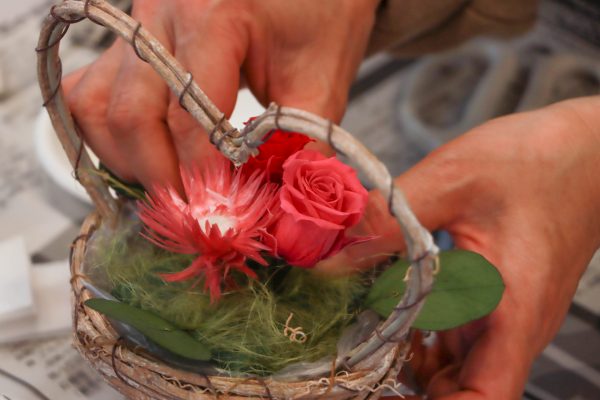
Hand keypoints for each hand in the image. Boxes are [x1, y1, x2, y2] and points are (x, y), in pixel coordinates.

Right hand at [63, 0, 378, 189]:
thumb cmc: (318, 19)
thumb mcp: (321, 80)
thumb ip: (297, 144)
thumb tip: (270, 207)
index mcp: (214, 15)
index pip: (190, 117)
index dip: (200, 176)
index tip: (216, 216)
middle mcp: (161, 14)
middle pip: (130, 115)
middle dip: (160, 178)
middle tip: (190, 214)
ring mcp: (136, 24)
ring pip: (96, 106)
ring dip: (126, 160)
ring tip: (168, 186)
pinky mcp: (128, 38)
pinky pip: (90, 91)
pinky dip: (106, 134)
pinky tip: (141, 155)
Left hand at [319, 96, 599, 398]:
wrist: (582, 153)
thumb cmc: (534, 162)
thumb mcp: (454, 179)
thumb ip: (391, 216)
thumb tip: (332, 256)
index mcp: (510, 311)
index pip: (484, 399)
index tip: (379, 399)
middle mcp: (510, 328)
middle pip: (459, 393)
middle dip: (404, 392)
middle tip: (349, 364)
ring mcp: (504, 320)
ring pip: (453, 371)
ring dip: (407, 366)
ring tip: (358, 334)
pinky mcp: (495, 304)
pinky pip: (455, 342)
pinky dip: (419, 339)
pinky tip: (389, 312)